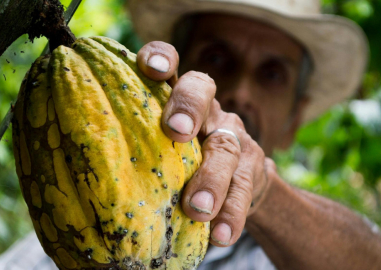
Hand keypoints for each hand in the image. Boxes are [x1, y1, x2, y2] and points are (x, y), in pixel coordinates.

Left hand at [137, 41, 272, 246]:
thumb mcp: (160, 147)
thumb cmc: (182, 163)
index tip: (149, 68)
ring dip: (212, 178)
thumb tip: (75, 166)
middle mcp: (209, 110)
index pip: (172, 65)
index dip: (162, 57)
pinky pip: (244, 189)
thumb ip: (136, 144)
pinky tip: (221, 235)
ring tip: (197, 209)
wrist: (238, 181)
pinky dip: (232, 213)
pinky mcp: (253, 168)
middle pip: (203, 91)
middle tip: (176, 132)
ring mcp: (234, 137)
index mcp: (178, 99)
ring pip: (226, 148)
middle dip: (188, 107)